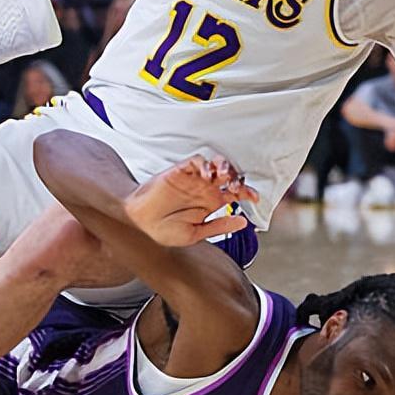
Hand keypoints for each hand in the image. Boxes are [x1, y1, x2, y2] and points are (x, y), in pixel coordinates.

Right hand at [123, 154, 259, 246]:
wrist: (139, 223)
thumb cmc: (163, 230)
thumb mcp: (194, 233)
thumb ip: (218, 226)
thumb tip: (243, 222)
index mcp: (210, 203)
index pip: (234, 194)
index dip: (246, 193)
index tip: (255, 198)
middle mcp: (204, 189)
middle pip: (229, 177)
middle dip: (237, 179)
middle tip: (237, 186)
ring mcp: (193, 179)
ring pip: (215, 165)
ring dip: (223, 167)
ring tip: (224, 176)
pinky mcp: (180, 171)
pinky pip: (197, 161)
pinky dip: (204, 164)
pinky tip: (206, 175)